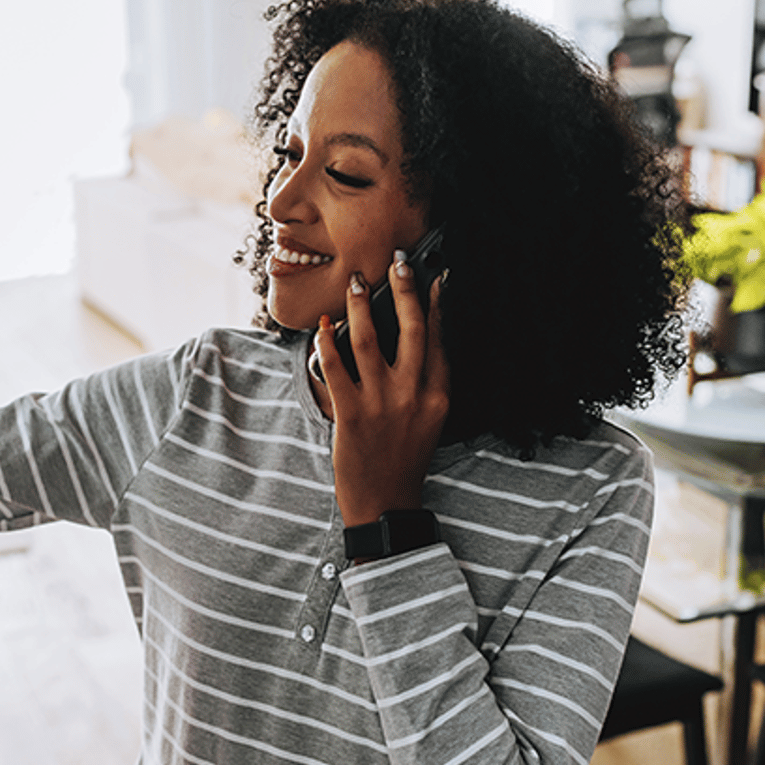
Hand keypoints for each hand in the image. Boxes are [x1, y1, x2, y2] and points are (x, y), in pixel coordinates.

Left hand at [313, 253, 449, 527]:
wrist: (385, 502)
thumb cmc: (404, 457)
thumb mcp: (430, 418)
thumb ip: (427, 382)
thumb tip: (420, 338)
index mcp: (438, 395)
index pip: (439, 339)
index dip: (436, 305)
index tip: (434, 277)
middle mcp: (414, 395)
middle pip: (412, 330)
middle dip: (404, 290)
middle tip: (396, 263)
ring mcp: (382, 404)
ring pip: (370, 341)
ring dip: (360, 306)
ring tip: (355, 283)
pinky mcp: (351, 415)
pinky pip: (336, 368)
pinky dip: (328, 343)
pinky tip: (324, 326)